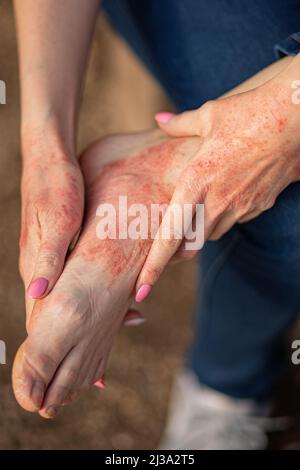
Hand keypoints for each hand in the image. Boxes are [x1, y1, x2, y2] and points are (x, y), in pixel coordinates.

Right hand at [13, 130, 202, 416]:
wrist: (49, 155)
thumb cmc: (55, 183)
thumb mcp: (56, 217)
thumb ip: (48, 254)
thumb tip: (39, 292)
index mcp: (38, 266)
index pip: (45, 318)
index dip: (59, 351)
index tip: (83, 378)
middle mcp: (42, 268)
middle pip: (58, 318)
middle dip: (77, 347)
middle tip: (100, 377)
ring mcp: (52, 260)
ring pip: (69, 304)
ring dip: (89, 327)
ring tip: (109, 352)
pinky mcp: (63, 249)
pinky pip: (76, 285)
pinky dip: (94, 303)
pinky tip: (115, 307)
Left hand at [136, 74, 299, 292]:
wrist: (295, 118)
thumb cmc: (249, 113)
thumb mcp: (208, 116)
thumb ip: (178, 124)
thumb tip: (157, 119)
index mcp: (195, 183)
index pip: (169, 237)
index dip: (153, 267)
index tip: (141, 290)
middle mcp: (216, 202)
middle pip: (189, 245)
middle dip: (176, 251)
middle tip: (167, 246)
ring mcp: (240, 208)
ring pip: (211, 234)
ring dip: (200, 229)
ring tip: (197, 209)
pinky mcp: (258, 206)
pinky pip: (233, 221)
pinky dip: (223, 216)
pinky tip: (226, 194)